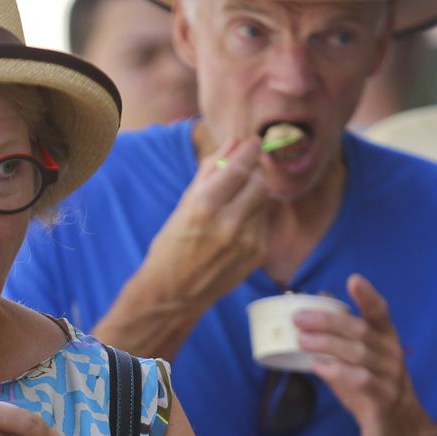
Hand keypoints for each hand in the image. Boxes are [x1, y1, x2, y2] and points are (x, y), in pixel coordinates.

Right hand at [138, 138, 268, 310]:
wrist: (174, 293)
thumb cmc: (173, 245)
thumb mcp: (184, 204)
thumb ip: (210, 171)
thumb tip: (234, 143)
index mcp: (204, 207)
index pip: (239, 169)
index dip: (250, 151)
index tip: (254, 141)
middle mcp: (229, 224)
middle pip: (260, 183)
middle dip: (255, 172)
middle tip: (247, 170)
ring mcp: (247, 242)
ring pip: (264, 202)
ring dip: (254, 195)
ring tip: (234, 202)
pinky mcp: (257, 255)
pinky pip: (263, 223)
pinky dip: (254, 216)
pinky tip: (236, 225)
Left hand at [295, 273, 432, 435]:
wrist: (401, 432)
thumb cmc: (374, 391)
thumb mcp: (357, 362)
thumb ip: (339, 337)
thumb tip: (314, 308)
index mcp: (386, 340)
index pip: (380, 312)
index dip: (367, 296)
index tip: (354, 279)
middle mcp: (392, 354)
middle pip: (360, 330)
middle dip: (328, 321)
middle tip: (299, 318)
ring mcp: (391, 377)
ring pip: (358, 353)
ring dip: (326, 344)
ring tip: (301, 340)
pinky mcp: (384, 399)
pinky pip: (360, 380)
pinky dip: (336, 371)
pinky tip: (317, 366)